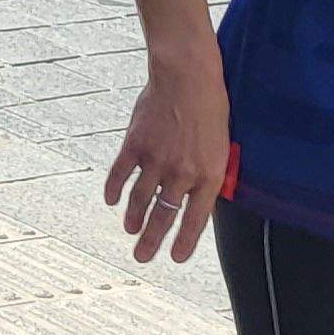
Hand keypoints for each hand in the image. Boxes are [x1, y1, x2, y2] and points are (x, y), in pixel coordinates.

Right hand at [105, 56, 229, 262]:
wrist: (187, 77)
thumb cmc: (210, 108)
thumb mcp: (221, 145)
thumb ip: (209, 172)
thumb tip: (198, 195)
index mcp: (208, 175)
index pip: (195, 220)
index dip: (184, 242)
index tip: (175, 257)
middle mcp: (181, 173)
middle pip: (163, 215)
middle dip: (151, 240)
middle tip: (142, 257)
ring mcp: (156, 159)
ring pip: (140, 199)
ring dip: (134, 218)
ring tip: (130, 230)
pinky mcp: (135, 144)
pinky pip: (121, 173)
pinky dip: (115, 189)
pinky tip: (112, 200)